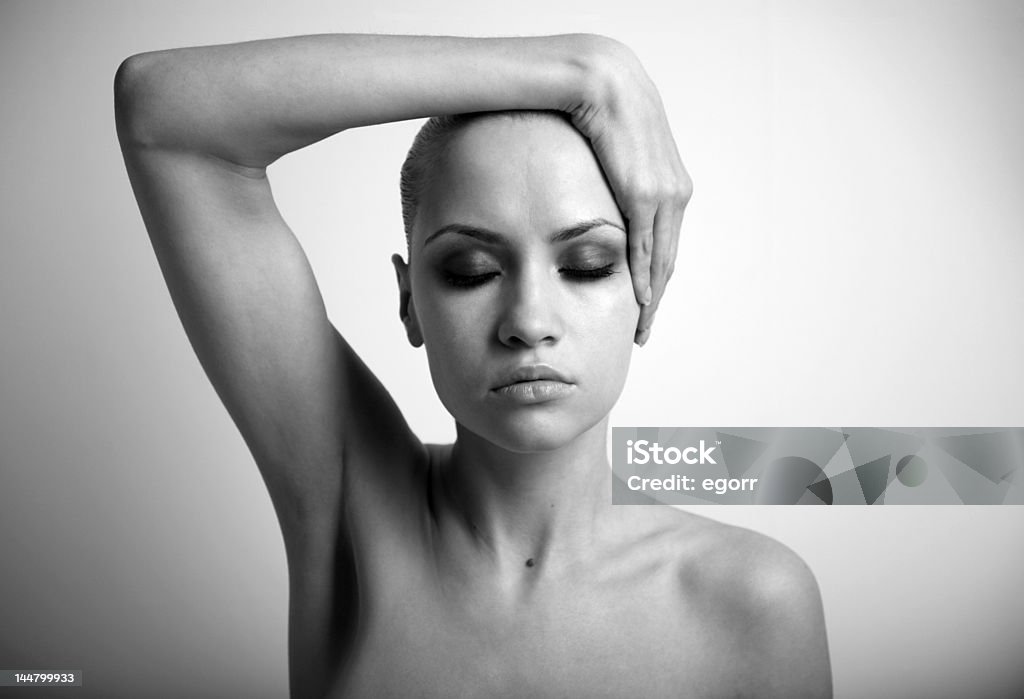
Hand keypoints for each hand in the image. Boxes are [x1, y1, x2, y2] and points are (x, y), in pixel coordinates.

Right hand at [569, 38, 691, 344]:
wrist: (602, 81)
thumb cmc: (601, 109)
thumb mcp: (615, 151)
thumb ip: (616, 179)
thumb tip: (599, 194)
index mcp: (670, 183)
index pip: (666, 243)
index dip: (658, 277)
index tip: (649, 303)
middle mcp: (674, 192)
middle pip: (668, 258)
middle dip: (657, 296)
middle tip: (646, 328)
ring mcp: (662, 194)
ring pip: (660, 259)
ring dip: (652, 296)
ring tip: (642, 325)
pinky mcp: (644, 193)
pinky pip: (645, 246)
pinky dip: (642, 276)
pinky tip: (639, 298)